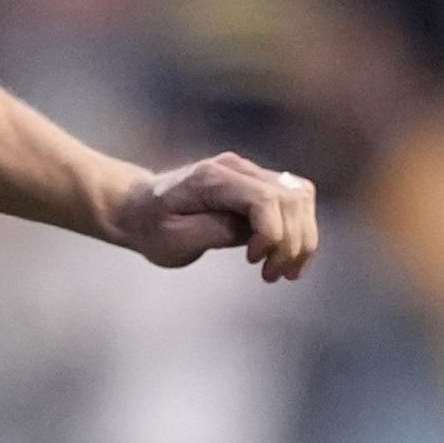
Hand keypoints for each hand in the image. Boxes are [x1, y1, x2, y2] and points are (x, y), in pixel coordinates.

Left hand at [111, 151, 321, 280]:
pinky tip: (288, 259)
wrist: (141, 209)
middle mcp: (237, 167)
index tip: (254, 261)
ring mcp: (251, 172)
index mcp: (212, 178)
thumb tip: (255, 234)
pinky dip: (299, 231)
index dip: (271, 233)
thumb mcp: (173, 239)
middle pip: (291, 197)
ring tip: (283, 272)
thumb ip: (214, 232)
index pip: (264, 198)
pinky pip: (296, 201)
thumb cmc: (153, 227)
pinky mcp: (259, 184)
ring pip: (301, 197)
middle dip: (291, 242)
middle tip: (272, 276)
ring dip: (302, 238)